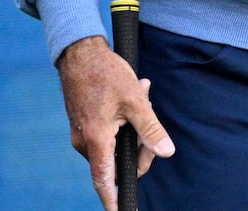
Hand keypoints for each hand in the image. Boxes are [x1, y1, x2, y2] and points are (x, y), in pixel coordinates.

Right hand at [57, 35, 175, 210]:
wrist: (80, 52)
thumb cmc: (106, 73)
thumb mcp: (135, 100)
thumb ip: (151, 129)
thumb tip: (167, 152)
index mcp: (97, 139)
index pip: (105, 181)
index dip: (114, 200)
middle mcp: (85, 142)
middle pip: (116, 162)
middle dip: (139, 147)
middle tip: (151, 123)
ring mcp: (82, 133)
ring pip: (114, 146)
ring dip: (132, 129)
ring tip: (143, 97)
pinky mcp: (83, 124)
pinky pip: (107, 134)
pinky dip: (122, 122)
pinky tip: (133, 98)